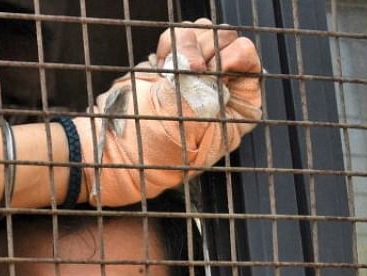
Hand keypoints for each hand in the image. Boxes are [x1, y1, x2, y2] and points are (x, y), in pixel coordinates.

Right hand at [84, 18, 262, 206]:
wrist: (119, 150)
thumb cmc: (160, 151)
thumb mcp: (198, 124)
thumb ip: (216, 89)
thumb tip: (223, 55)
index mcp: (236, 107)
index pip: (248, 60)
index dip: (234, 58)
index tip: (216, 71)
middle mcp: (219, 86)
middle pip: (225, 40)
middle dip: (207, 49)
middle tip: (190, 72)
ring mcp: (193, 73)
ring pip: (200, 33)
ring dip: (185, 46)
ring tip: (171, 72)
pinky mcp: (170, 64)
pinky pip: (176, 37)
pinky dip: (168, 46)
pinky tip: (161, 70)